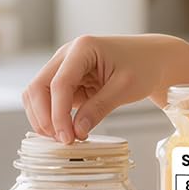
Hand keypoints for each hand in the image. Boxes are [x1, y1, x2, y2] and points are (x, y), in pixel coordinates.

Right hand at [23, 34, 185, 143]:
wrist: (151, 58)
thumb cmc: (143, 66)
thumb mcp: (125, 88)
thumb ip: (99, 108)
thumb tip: (76, 131)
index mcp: (83, 48)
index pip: (59, 83)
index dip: (58, 114)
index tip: (66, 137)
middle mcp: (67, 55)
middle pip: (38, 87)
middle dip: (45, 117)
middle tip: (62, 141)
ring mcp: (64, 67)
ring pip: (37, 94)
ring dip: (43, 118)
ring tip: (63, 138)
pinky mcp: (66, 80)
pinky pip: (48, 99)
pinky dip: (51, 116)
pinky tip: (64, 131)